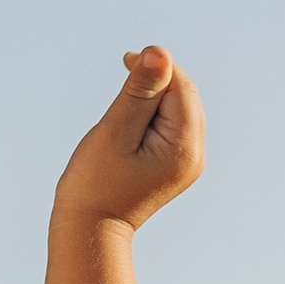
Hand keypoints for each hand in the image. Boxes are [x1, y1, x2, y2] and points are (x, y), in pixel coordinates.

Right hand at [54, 46, 204, 230]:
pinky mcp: (175, 165)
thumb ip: (139, 92)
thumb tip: (159, 54)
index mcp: (184, 147)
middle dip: (157, 80)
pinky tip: (130, 120)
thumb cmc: (94, 182)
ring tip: (121, 106)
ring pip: (179, 109)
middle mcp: (194, 154)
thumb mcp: (114, 132)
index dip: (156, 67)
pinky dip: (153, 113)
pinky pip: (172, 126)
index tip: (126, 60)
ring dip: (153, 96)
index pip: (180, 87)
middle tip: (123, 72)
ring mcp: (187, 162)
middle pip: (184, 96)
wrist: (90, 229)